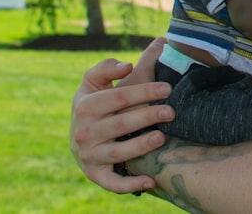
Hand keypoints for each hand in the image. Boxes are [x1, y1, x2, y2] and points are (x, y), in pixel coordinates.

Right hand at [69, 37, 175, 193]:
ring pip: (117, 152)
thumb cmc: (94, 102)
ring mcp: (89, 155)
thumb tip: (127, 66)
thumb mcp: (93, 81)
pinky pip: (112, 183)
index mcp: (85, 106)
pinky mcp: (95, 174)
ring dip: (140, 146)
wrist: (79, 134)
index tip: (167, 88)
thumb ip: (107, 67)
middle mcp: (85, 132)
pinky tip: (152, 180)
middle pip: (120, 124)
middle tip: (172, 112)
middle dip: (147, 117)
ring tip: (162, 137)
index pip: (119, 97)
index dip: (144, 91)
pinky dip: (130, 184)